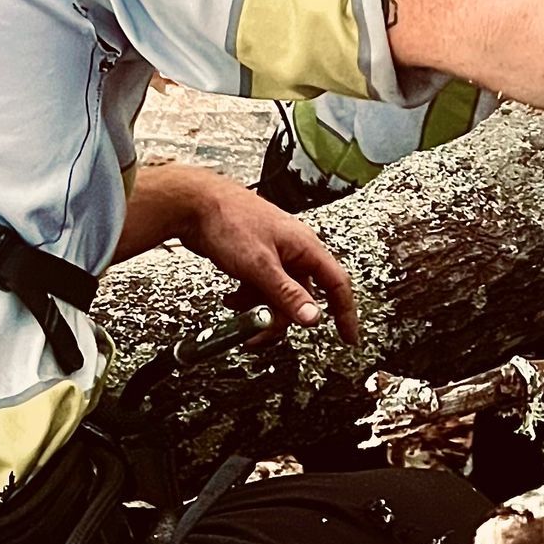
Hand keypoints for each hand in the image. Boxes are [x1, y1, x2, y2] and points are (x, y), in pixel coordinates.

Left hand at [152, 162, 359, 344]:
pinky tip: (232, 300)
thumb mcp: (260, 266)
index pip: (337, 284)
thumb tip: (313, 317)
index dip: (345, 313)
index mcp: (305, 247)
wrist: (195, 205)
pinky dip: (248, 300)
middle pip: (301, 297)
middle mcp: (294, 250)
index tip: (348, 338)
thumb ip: (287, 294)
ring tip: (239, 313)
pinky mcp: (255, 258)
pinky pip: (262, 288)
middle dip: (281, 319)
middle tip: (259, 333)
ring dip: (260, 310)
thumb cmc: (228, 220)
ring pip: (279, 296)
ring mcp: (274, 255)